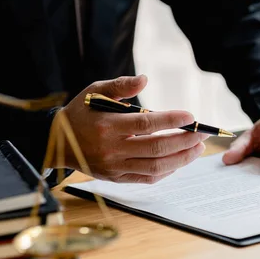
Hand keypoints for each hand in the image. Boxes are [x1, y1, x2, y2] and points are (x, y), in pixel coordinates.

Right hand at [58, 75, 207, 183]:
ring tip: (197, 148)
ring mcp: (114, 167)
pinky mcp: (116, 178)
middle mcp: (112, 149)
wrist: (57, 141)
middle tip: (202, 134)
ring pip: (156, 167)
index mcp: (107, 126)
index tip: (190, 116)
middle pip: (156, 148)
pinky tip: (180, 160)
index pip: (146, 124)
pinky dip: (167, 171)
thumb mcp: (96, 90)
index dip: (171, 121)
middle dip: (184, 141)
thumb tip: (145, 79)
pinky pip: (147, 178)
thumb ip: (121, 85)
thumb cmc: (81, 112)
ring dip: (182, 159)